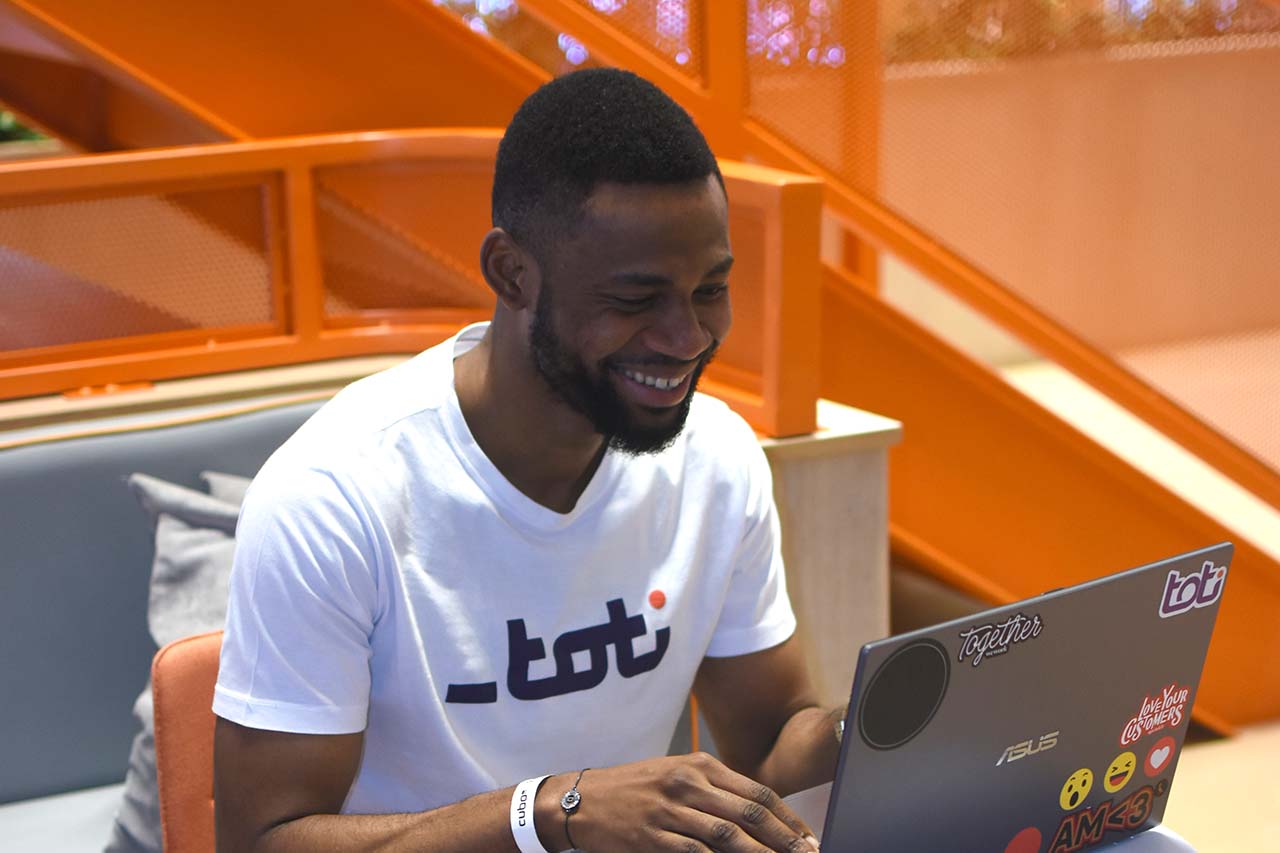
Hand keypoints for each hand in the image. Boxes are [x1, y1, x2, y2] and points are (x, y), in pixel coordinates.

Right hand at [546, 752, 820, 851]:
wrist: (581, 800)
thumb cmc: (634, 788)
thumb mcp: (675, 775)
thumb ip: (714, 789)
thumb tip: (757, 813)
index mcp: (699, 766)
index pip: (756, 791)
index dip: (787, 817)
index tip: (808, 837)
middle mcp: (688, 784)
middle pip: (749, 813)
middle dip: (785, 838)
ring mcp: (670, 811)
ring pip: (728, 835)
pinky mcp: (652, 837)